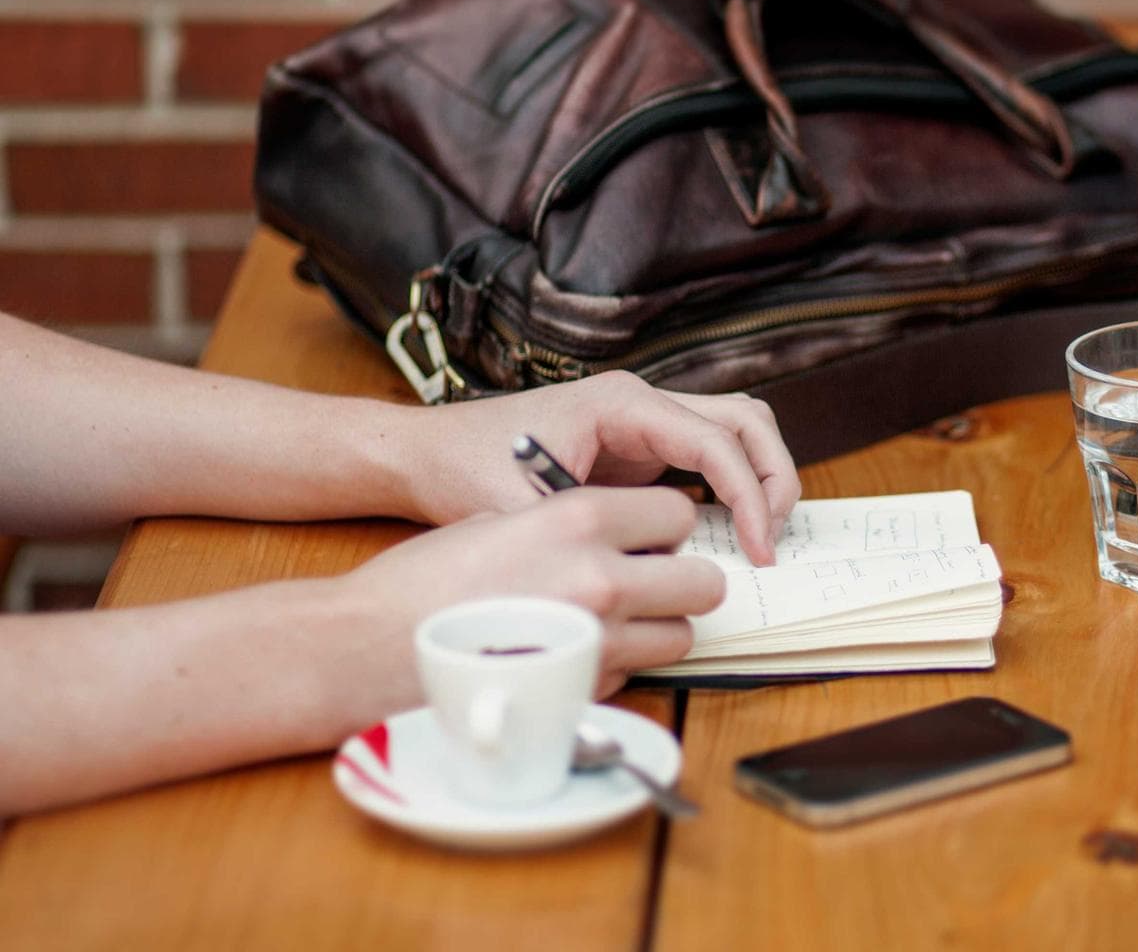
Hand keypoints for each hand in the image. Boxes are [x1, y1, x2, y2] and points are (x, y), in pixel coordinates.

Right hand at [338, 486, 723, 699]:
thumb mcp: (497, 520)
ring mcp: (599, 641)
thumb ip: (566, 527)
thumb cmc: (421, 582)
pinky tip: (573, 655)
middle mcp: (601, 576)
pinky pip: (636, 675)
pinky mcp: (585, 691)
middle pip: (703, 582)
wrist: (367, 648)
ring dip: (658, 630)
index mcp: (578, 518)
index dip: (667, 528)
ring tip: (613, 624)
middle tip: (651, 585)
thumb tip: (614, 538)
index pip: (679, 513)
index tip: (650, 537)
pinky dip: (618, 667)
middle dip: (682, 583)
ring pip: (681, 637)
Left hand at [396, 372, 798, 564]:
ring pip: (736, 430)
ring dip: (760, 477)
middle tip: (773, 540)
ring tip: (761, 536)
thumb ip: (585, 538)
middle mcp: (641, 401)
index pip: (716, 440)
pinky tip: (727, 535)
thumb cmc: (465, 468)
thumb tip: (648, 575)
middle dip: (773, 478)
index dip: (749, 496)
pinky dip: (733, 488)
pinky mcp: (641, 446)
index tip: (758, 548)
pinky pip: (709, 456)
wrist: (427, 452)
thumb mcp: (522, 511)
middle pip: (746, 420)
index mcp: (620, 403)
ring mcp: (644, 421)